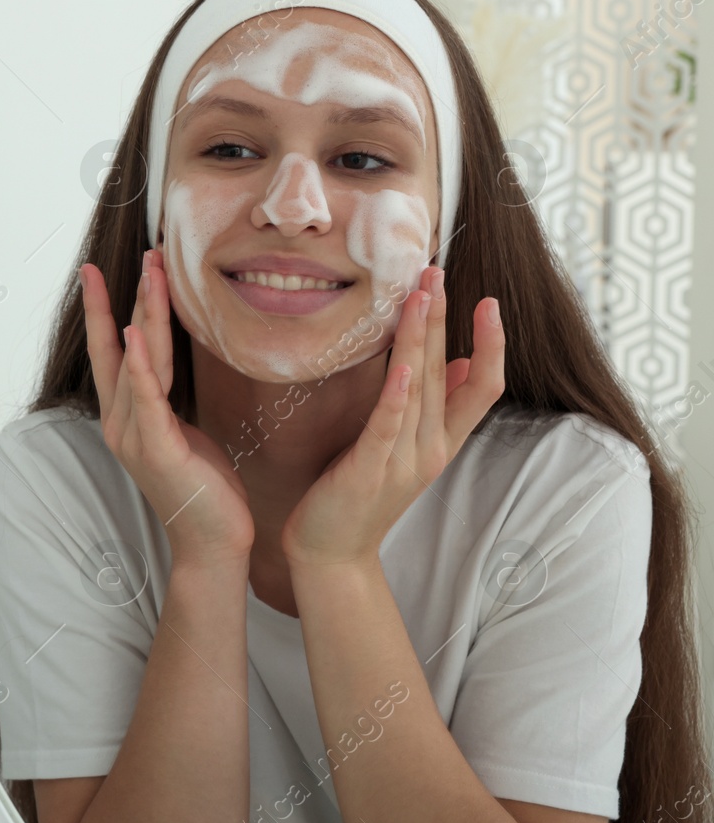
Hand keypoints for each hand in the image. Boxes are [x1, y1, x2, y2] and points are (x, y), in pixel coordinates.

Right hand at [81, 247, 254, 567]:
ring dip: (143, 314)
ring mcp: (135, 436)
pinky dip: (141, 364)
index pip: (110, 351)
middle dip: (125, 297)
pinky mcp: (157, 449)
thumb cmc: (202, 487)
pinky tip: (137, 334)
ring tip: (150, 274)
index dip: (102, 310)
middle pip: (119, 346)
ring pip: (138, 362)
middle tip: (140, 252)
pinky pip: (148, 397)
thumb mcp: (183, 429)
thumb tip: (170, 361)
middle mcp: (121, 422)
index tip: (95, 271)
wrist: (212, 542)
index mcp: (126, 416)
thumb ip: (167, 396)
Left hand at [281, 266, 505, 566]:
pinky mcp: (370, 470)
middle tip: (437, 270)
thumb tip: (459, 362)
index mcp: (441, 440)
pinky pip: (387, 426)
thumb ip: (435, 408)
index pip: (484, 385)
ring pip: (420, 389)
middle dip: (443, 319)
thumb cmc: (362, 494)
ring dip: (420, 338)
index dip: (491, 344)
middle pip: (448, 373)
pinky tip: (401, 365)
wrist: (332, 552)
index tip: (488, 300)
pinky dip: (397, 395)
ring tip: (422, 294)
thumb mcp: (405, 447)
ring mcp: (403, 460)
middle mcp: (431, 448)